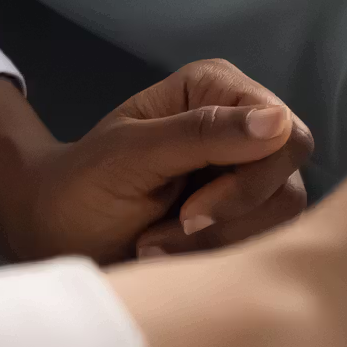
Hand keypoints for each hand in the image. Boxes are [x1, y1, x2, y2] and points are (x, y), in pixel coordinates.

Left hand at [70, 63, 314, 263]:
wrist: (59, 233)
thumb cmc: (85, 183)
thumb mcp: (132, 154)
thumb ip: (202, 134)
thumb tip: (279, 121)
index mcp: (217, 88)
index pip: (285, 133)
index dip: (250, 180)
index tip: (191, 212)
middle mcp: (242, 123)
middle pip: (287, 179)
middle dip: (229, 217)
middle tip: (171, 228)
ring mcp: (247, 173)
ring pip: (280, 219)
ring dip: (216, 242)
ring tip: (156, 243)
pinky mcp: (245, 217)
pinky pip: (264, 243)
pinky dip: (216, 258)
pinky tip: (169, 253)